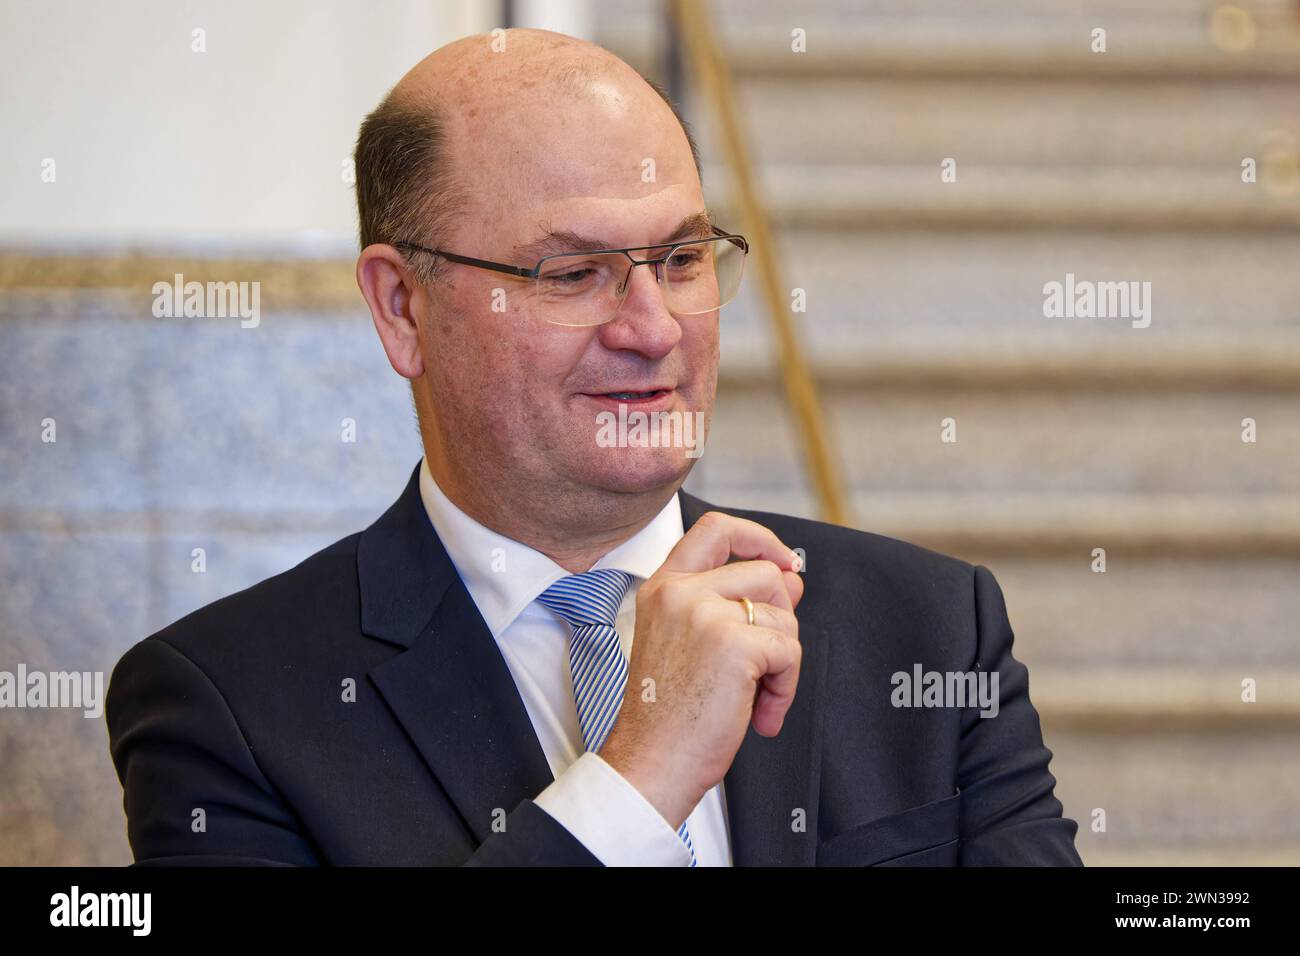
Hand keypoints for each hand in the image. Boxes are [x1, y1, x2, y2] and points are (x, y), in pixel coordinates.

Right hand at [599, 511, 803, 828]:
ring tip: (756, 695)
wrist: (651, 762)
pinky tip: (761, 713)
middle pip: (765, 573)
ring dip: (782, 661)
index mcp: (663, 587)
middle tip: (767, 659)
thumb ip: (737, 604)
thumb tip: (792, 579)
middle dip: (782, 616)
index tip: (783, 562)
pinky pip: (789, 650)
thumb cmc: (669, 714)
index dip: (759, 538)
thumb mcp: (695, 644)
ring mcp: (705, 613)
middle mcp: (681, 591)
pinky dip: (785, 687)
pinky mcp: (734, 643)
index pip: (717, 528)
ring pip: (783, 614)